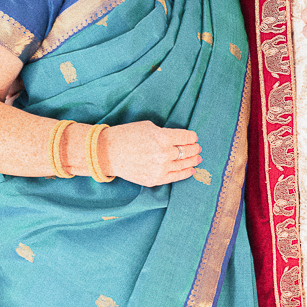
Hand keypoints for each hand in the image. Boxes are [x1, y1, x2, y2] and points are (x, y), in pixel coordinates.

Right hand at [65, 121, 201, 185]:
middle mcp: (163, 154)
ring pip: (183, 165)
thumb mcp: (148, 127)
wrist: (108, 153)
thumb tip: (180, 139)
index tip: (194, 137)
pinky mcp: (155, 180)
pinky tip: (190, 170)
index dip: (192, 137)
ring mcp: (159, 169)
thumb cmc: (127, 135)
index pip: (186, 137)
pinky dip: (184, 173)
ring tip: (198, 158)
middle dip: (194, 149)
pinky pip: (175, 177)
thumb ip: (166, 133)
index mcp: (162, 137)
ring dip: (192, 161)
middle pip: (187, 151)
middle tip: (198, 148)